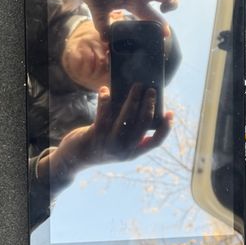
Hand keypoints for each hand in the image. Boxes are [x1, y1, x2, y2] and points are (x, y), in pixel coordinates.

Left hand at [40, 84, 172, 185]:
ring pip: (127, 116)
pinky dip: (105, 99)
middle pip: (143, 123)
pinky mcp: (97, 133)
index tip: (171, 113)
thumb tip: (138, 103)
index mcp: (133, 153)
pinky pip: (104, 111)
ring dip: (133, 98)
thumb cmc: (99, 144)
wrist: (74, 159)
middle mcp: (124, 149)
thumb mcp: (118, 143)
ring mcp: (111, 142)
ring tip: (136, 86)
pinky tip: (105, 90)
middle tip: (151, 90)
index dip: (166, 128)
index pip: (156, 142)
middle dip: (149, 104)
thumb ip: (129, 131)